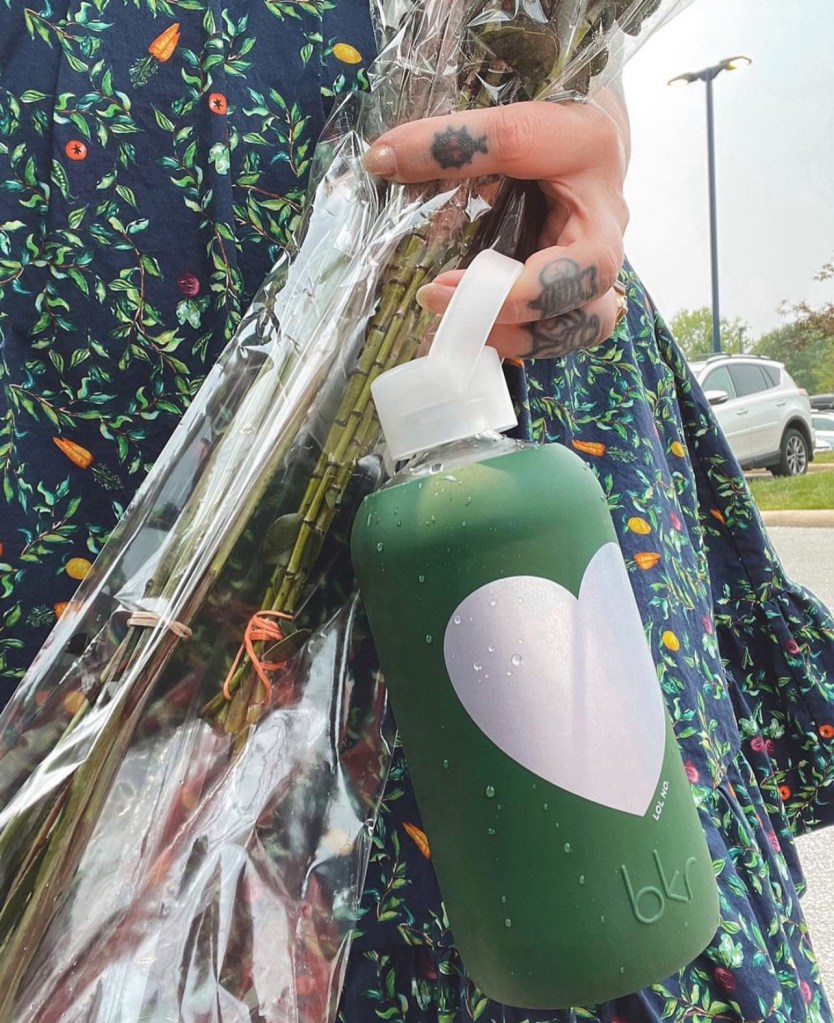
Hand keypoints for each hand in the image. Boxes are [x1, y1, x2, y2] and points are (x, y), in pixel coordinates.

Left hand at [363, 98, 628, 359]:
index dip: (513, 292)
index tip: (442, 287)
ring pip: (574, 334)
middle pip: (589, 319)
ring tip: (456, 325)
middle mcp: (604, 257)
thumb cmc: (563, 120)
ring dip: (515, 339)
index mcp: (603, 216)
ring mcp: (587, 279)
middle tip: (445, 309)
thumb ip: (455, 142)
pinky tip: (466, 322)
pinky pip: (549, 329)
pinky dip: (510, 333)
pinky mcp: (565, 290)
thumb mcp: (517, 121)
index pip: (583, 268)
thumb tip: (381, 160)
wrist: (591, 125)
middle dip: (513, 325)